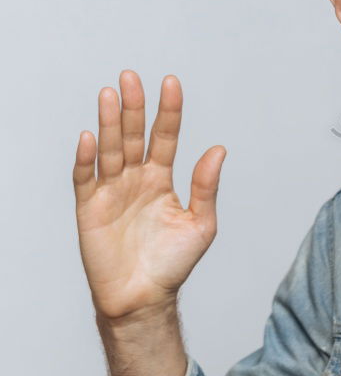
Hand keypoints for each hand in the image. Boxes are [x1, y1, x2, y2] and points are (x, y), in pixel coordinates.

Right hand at [73, 71, 225, 322]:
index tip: (171, 83)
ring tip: (109, 94)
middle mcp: (135, 179)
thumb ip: (206, 186)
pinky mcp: (89, 209)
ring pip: (110, 149)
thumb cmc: (173, 264)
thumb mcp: (201, 223)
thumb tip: (218, 149)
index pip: (165, 137)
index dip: (167, 111)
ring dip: (109, 122)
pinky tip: (90, 137)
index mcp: (162, 179)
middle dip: (133, 107)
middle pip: (133, 135)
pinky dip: (86, 159)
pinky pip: (86, 178)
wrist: (144, 298)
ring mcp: (111, 192)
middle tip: (131, 77)